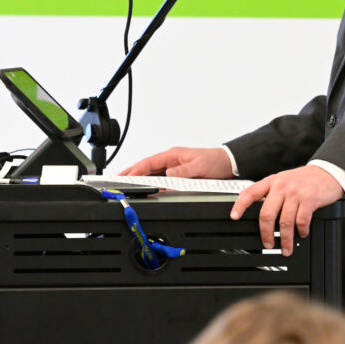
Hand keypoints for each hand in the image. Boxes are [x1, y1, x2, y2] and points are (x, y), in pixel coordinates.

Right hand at [114, 146, 233, 179]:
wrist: (228, 164)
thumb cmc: (215, 161)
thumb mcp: (199, 166)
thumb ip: (183, 171)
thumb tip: (168, 175)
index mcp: (173, 155)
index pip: (149, 163)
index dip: (136, 170)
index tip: (126, 176)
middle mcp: (171, 160)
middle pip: (146, 167)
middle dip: (130, 172)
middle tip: (116, 179)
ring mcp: (173, 167)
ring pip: (151, 173)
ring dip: (139, 178)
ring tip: (125, 185)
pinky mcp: (177, 175)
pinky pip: (160, 179)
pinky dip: (150, 183)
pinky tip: (144, 188)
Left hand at [230, 165, 343, 255]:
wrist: (327, 172)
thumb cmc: (304, 179)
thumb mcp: (284, 180)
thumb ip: (271, 192)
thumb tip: (261, 214)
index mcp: (272, 181)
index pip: (251, 192)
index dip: (240, 205)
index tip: (234, 217)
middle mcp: (282, 186)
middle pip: (266, 214)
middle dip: (266, 234)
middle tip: (267, 244)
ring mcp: (296, 193)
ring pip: (284, 222)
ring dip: (285, 239)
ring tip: (286, 247)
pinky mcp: (310, 200)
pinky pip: (301, 221)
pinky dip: (301, 231)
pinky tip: (301, 234)